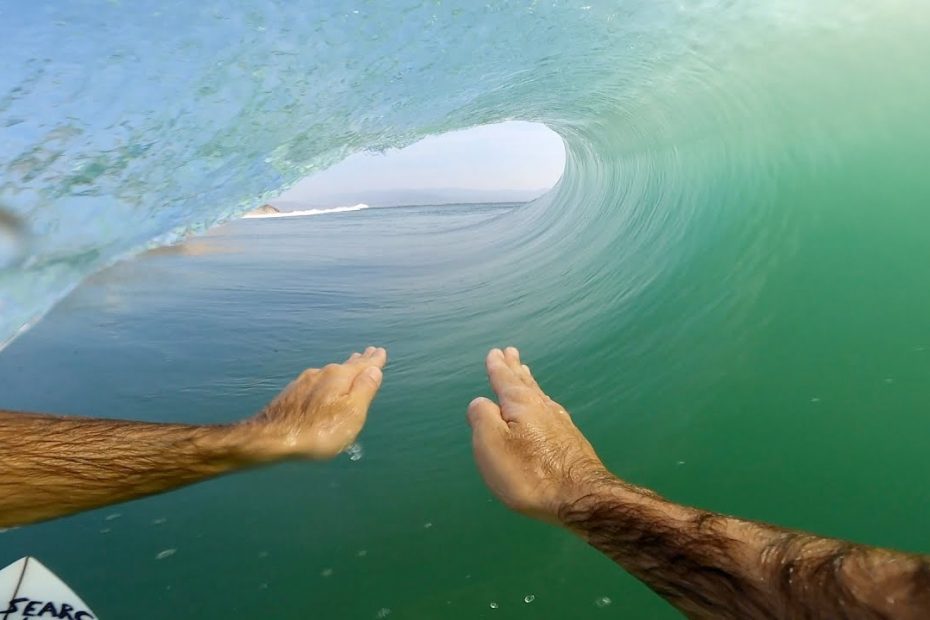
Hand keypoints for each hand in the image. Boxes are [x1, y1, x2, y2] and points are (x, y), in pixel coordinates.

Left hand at [239, 347, 386, 461]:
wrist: (273, 438)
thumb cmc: (320, 430)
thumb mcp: (352, 413)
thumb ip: (365, 390)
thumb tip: (374, 370)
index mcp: (339, 377)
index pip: (362, 365)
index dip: (373, 360)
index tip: (380, 351)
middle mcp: (322, 374)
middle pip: (345, 366)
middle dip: (358, 361)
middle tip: (367, 353)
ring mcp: (304, 383)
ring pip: (329, 374)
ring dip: (342, 371)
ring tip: (349, 367)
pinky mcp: (291, 394)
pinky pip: (316, 383)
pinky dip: (326, 383)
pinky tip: (323, 386)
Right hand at [467, 347, 612, 522]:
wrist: (580, 498)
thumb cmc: (528, 473)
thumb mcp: (491, 445)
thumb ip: (482, 417)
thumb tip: (482, 402)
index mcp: (520, 405)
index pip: (505, 380)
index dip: (498, 368)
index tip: (495, 353)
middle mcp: (542, 408)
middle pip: (525, 384)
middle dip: (515, 369)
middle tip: (511, 352)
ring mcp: (559, 423)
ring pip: (539, 395)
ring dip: (529, 382)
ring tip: (525, 372)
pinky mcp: (570, 440)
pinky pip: (550, 409)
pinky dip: (542, 400)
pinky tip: (546, 405)